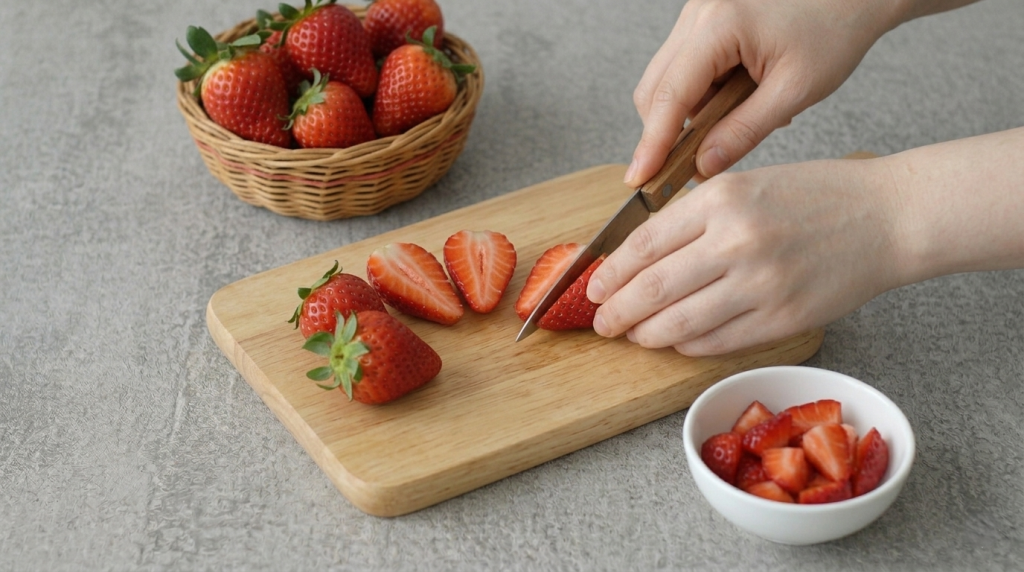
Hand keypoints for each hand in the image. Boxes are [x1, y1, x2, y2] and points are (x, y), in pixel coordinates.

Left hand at [588, 157, 902, 355]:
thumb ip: (694, 217)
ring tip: (635, 336)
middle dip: (617, 312)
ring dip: (647, 335)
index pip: (643, 244)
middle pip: (653, 289)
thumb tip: (639, 256)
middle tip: (601, 323)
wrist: (887, 217)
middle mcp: (737, 242)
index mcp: (721, 199)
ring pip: (680, 323)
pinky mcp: (783, 319)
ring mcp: (761, 285)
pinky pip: (717, 342)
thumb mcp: (747, 183)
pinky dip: (688, 345)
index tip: (592, 288)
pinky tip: (677, 342)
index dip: (609, 273)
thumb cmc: (816, 195)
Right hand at [626, 0, 903, 186]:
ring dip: (693, 110)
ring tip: (747, 111)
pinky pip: (687, 66)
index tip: (640, 179)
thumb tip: (702, 166)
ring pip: (668, 79)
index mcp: (719, 25)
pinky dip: (705, 91)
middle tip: (699, 161)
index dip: (652, 144)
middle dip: (670, 129)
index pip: (669, 96)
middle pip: (655, 88)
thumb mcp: (794, 89)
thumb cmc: (836, 27)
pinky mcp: (706, 17)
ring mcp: (698, 12)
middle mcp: (698, 12)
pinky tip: (743, 93)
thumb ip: (743, 132)